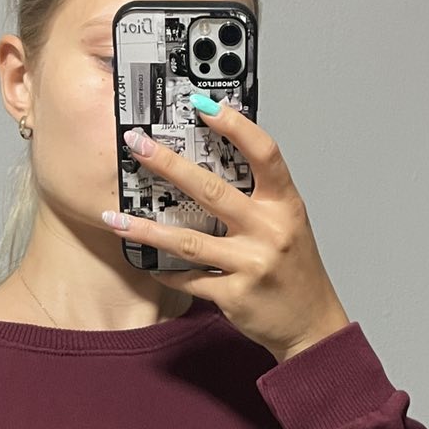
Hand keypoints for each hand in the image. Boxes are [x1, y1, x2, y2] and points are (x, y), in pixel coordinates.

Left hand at [106, 102, 350, 363]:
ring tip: (116, 218)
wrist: (312, 324)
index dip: (235, 125)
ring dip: (147, 228)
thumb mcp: (288, 224)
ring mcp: (251, 264)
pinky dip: (166, 270)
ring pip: (189, 240)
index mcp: (285, 205)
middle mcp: (270, 231)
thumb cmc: (295, 272)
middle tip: (137, 146)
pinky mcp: (235, 295)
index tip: (203, 105)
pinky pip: (190, 278)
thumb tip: (218, 160)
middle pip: (212, 191)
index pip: (264, 153)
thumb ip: (259, 196)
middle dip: (168, 165)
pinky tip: (147, 262)